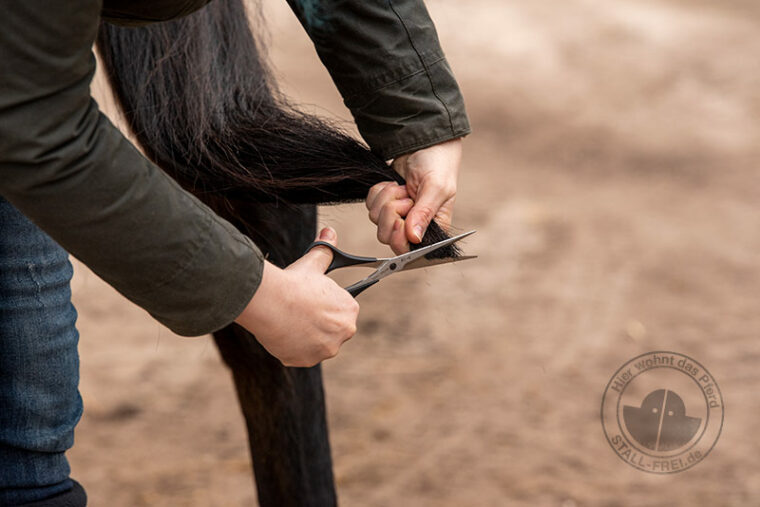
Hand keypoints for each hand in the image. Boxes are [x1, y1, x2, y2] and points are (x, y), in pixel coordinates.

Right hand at [234, 227, 358, 366]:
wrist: (271, 303)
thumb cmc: (294, 283)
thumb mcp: (313, 263)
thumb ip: (326, 251)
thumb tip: (329, 233)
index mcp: (349, 311)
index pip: (342, 310)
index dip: (326, 304)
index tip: (313, 300)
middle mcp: (343, 334)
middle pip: (331, 329)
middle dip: (318, 322)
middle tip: (300, 310)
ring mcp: (324, 350)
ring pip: (316, 343)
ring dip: (306, 335)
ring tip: (290, 320)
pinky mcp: (305, 361)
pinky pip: (300, 354)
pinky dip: (292, 347)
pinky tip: (283, 332)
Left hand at [366, 137, 461, 253]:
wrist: (423, 143)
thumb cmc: (438, 164)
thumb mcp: (436, 188)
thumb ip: (424, 213)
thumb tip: (414, 237)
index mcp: (433, 228)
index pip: (409, 249)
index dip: (399, 236)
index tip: (400, 220)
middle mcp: (414, 226)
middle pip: (386, 236)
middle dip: (391, 213)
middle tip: (406, 197)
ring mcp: (397, 215)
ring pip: (376, 219)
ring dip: (386, 199)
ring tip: (402, 187)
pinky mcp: (384, 203)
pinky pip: (370, 205)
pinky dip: (379, 192)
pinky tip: (393, 184)